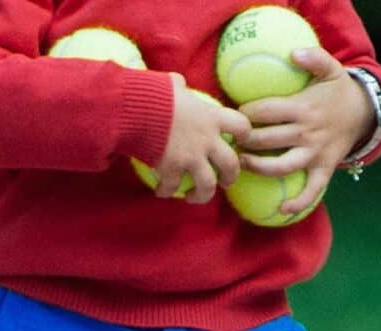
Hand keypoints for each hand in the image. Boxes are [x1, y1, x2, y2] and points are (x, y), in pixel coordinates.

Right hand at [153, 75, 247, 204]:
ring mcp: (191, 157)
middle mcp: (207, 140)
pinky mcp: (172, 169)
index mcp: (212, 118)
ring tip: (193, 197)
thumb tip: (178, 84)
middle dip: (231, 177)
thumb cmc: (154, 92)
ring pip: (208, 185)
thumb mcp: (173, 84)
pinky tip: (160, 191)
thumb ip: (181, 87)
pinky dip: (166, 191)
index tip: (239, 142)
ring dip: (203, 195)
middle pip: (231, 165)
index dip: (244, 135)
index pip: (241, 126)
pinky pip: (172, 188)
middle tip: (224, 182)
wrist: (135, 108)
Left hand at [235, 46, 376, 216]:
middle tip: (229, 139)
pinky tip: (281, 210)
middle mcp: (307, 132)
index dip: (245, 113)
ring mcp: (315, 153)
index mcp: (303, 108)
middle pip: (267, 139)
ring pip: (281, 166)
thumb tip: (293, 52)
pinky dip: (299, 202)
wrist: (365, 112)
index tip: (234, 114)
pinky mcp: (324, 168)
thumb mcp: (332, 68)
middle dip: (244, 140)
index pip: (266, 111)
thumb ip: (314, 57)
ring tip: (241, 163)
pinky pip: (312, 190)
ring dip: (258, 167)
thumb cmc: (339, 91)